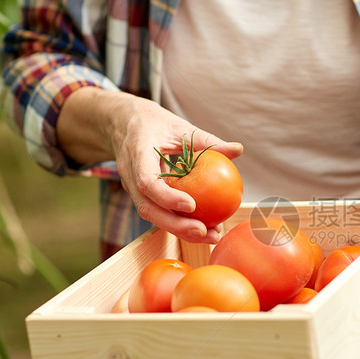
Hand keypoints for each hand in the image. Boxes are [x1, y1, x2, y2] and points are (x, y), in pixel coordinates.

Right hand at [58, 88, 242, 242]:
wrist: (122, 123)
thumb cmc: (154, 123)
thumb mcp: (179, 126)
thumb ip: (207, 141)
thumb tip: (238, 149)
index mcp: (137, 152)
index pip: (147, 180)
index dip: (167, 196)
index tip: (191, 205)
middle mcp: (129, 174)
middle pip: (147, 207)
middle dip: (175, 225)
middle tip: (204, 232)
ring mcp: (131, 187)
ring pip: (151, 214)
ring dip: (179, 230)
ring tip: (210, 235)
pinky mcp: (139, 195)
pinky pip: (157, 212)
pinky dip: (178, 223)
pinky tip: (203, 229)